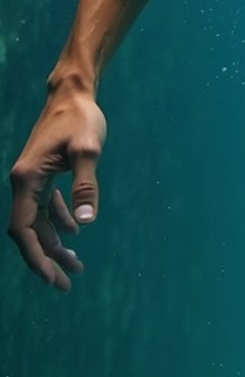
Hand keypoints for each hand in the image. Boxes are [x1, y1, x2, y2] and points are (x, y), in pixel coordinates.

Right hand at [7, 89, 106, 292]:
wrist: (73, 93)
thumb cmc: (80, 118)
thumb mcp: (88, 151)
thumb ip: (85, 187)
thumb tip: (85, 224)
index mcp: (26, 179)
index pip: (23, 230)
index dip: (35, 258)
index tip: (52, 278)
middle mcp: (23, 182)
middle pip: (29, 232)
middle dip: (46, 260)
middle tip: (67, 284)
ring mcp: (31, 178)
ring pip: (38, 221)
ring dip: (54, 244)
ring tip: (76, 265)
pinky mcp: (42, 173)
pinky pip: (45, 207)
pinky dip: (58, 222)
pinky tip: (75, 232)